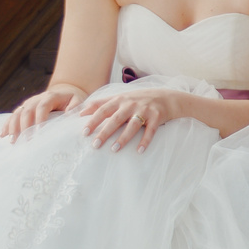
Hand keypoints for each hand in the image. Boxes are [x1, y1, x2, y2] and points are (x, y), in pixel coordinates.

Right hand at [2, 82, 85, 141]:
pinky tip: (2, 136)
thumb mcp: (77, 100)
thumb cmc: (71, 100)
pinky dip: (7, 125)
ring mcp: (27, 104)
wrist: (63, 92)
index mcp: (50, 96)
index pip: (43, 107)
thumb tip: (69, 114)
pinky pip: (12, 116)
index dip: (40, 119)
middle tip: (25, 141)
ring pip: (17, 113)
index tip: (39, 132)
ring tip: (12, 141)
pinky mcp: (22, 109)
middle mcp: (36, 99)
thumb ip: (75, 107)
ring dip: (13, 127)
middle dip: (24, 126)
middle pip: (27, 111)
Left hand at [76, 86, 194, 152]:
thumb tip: (81, 112)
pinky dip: (145, 140)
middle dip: (105, 132)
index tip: (84, 132)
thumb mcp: (122, 97)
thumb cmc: (140, 99)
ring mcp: (145, 110)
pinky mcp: (157, 117)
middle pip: (115, 119)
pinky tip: (139, 150)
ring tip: (114, 149)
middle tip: (95, 145)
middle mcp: (131, 104)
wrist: (167, 97)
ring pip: (132, 125)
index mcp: (121, 99)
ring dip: (123, 138)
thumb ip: (103, 103)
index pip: (103, 109)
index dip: (93, 120)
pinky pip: (150, 130)